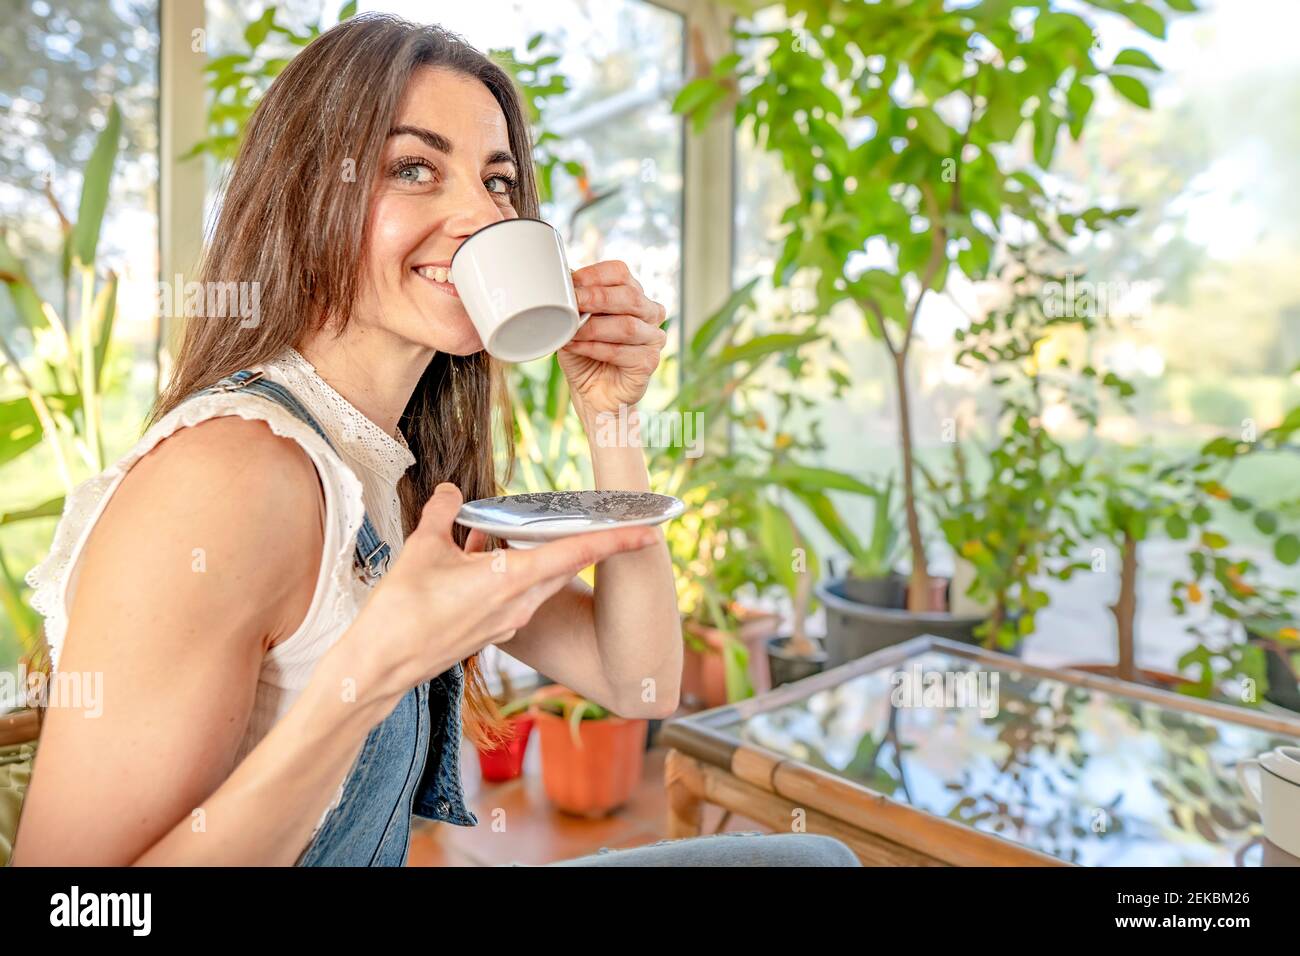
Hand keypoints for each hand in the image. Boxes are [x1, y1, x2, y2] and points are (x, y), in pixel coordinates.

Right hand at [340, 482, 658, 700]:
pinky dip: (506, 573)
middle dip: (577, 541)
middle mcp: (519, 605)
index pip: (576, 553)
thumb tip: (454, 491)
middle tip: (593, 517)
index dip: (615, 539)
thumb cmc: (401, 612)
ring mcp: (507, 623)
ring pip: (536, 580)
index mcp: (512, 580)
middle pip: (562, 565)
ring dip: (530, 555)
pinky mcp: (492, 633)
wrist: (379, 668)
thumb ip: (444, 514)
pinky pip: (513, 595)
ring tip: (493, 532)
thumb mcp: (422, 548)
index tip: (648, 531)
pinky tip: (474, 558)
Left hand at [561, 260, 667, 416]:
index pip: (620, 273)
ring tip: (571, 332)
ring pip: (627, 326)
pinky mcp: (649, 362)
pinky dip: (596, 349)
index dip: (595, 275)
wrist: (592, 395)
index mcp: (632, 295)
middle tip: (573, 303)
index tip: (570, 283)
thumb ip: (573, 303)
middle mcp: (649, 313)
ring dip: (594, 327)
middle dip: (597, 298)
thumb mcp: (574, 324)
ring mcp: (653, 338)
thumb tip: (559, 280)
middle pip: (630, 296)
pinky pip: (622, 352)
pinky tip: (577, 348)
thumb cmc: (585, 356)